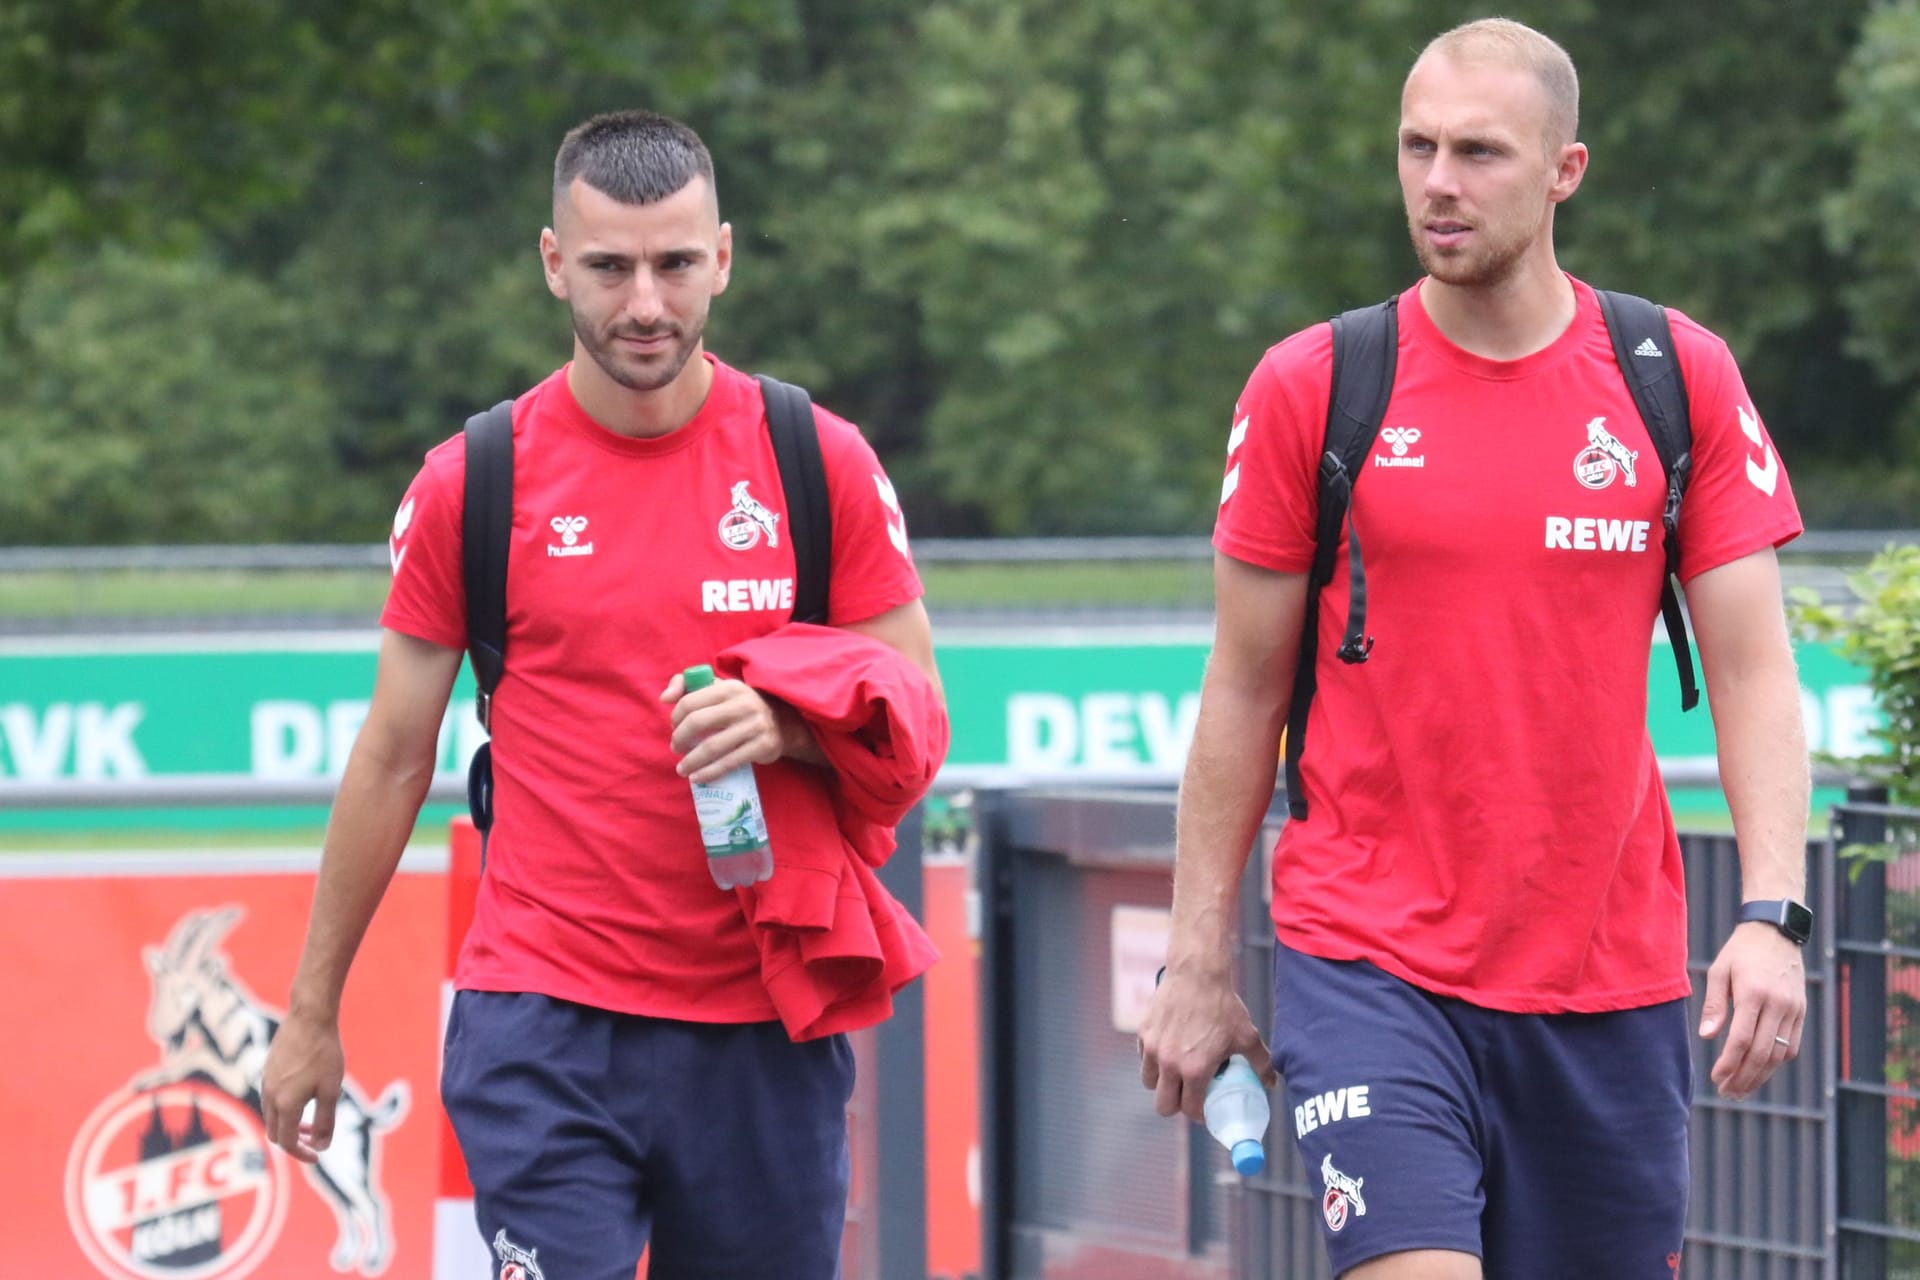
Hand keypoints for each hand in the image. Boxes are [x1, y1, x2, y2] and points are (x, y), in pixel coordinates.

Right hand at [260, 1009, 344, 1163]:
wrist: (309, 1016)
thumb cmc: (325, 1052)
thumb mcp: (332, 1090)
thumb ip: (326, 1121)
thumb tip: (322, 1147)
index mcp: (285, 1104)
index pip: (288, 1142)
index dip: (302, 1154)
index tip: (318, 1157)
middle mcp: (270, 1096)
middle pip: (276, 1133)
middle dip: (295, 1142)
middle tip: (316, 1139)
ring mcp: (266, 1083)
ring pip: (272, 1117)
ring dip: (290, 1125)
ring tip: (313, 1119)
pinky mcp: (267, 1070)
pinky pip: (271, 1100)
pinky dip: (285, 1109)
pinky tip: (305, 1096)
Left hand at [661, 673, 790, 781]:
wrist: (782, 723)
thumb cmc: (740, 706)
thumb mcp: (719, 689)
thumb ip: (687, 685)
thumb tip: (664, 698)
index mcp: (729, 687)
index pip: (690, 701)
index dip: (675, 718)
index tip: (674, 728)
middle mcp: (742, 704)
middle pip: (697, 723)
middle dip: (680, 739)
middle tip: (676, 748)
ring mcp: (754, 726)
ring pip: (712, 747)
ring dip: (691, 761)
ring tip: (682, 768)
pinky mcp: (762, 746)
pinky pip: (729, 763)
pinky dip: (709, 773)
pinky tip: (697, 777)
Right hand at [1137, 962, 1276, 1123]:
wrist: (1197, 973)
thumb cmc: (1223, 1005)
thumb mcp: (1247, 1036)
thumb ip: (1261, 1063)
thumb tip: (1272, 1083)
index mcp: (1195, 1070)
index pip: (1190, 1109)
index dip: (1198, 1114)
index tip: (1204, 1110)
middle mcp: (1170, 1063)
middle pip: (1163, 1106)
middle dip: (1175, 1106)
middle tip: (1187, 1095)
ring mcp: (1153, 1048)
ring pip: (1149, 1082)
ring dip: (1162, 1084)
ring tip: (1175, 1074)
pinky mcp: (1143, 1033)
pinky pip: (1143, 1057)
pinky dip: (1153, 1060)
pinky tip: (1168, 1049)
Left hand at [1698, 923, 1805, 1098]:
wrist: (1776, 933)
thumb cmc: (1740, 952)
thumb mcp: (1719, 971)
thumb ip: (1715, 1005)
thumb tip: (1708, 1037)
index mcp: (1754, 994)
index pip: (1742, 1040)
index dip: (1729, 1063)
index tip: (1716, 1078)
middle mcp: (1778, 1005)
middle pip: (1763, 1053)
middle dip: (1743, 1077)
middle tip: (1727, 1092)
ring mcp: (1794, 1010)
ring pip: (1780, 1054)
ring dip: (1760, 1076)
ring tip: (1741, 1089)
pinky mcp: (1801, 1012)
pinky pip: (1792, 1045)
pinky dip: (1776, 1063)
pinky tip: (1760, 1072)